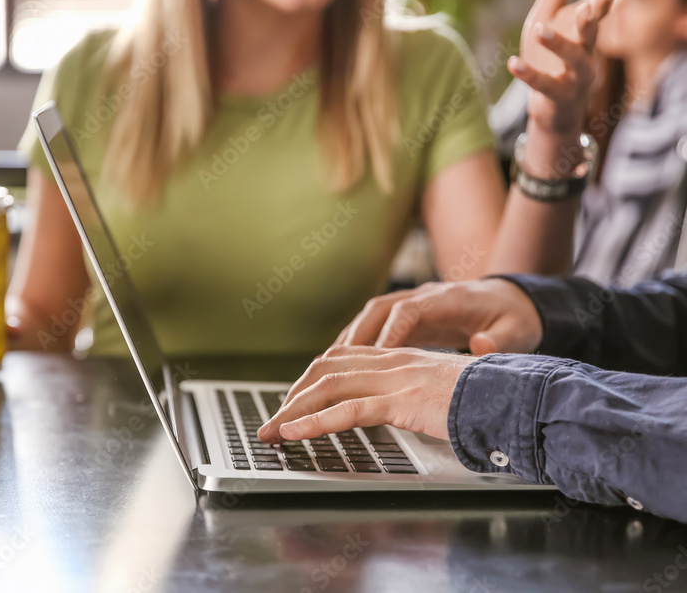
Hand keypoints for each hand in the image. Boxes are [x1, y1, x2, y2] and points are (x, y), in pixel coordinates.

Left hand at [258, 346, 472, 442]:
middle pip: (326, 369)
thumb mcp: (439, 393)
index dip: (310, 380)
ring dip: (294, 411)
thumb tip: (395, 411)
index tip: (290, 404)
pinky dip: (315, 422)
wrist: (520, 393)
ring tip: (271, 433)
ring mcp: (397, 378)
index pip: (340, 360)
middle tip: (271, 422)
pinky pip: (349, 410)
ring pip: (329, 387)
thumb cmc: (487, 398)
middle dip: (293, 396)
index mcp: (400, 356)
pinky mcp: (404, 400)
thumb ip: (412, 396)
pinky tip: (295, 434)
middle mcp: (393, 360)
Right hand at [332, 279, 542, 354]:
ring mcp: (411, 305)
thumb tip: (482, 346)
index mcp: (447, 299)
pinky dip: (354, 347)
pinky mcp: (405, 319)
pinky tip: (339, 369)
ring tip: (326, 369)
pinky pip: (372, 329)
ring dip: (346, 343)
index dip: (389, 333)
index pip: (408, 311)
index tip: (376, 359)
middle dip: (353, 339)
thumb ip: (500, 341)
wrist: (513, 300)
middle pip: (376, 311)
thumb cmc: (513, 318)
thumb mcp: (517, 331)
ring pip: (368, 319)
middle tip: (333, 368)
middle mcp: (422, 297)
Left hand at [508, 0, 613, 145]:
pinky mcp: (556, 95)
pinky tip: (513, 63)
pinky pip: (543, 84)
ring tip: (539, 29)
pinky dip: (528, 74)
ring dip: (558, 44)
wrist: (551, 107)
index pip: (598, 10)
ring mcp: (573, 76)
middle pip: (593, 32)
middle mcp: (586, 52)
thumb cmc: (550, 55)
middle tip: (594, 2)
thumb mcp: (549, 15)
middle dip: (594, 17)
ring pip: (574, 59)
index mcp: (585, 31)